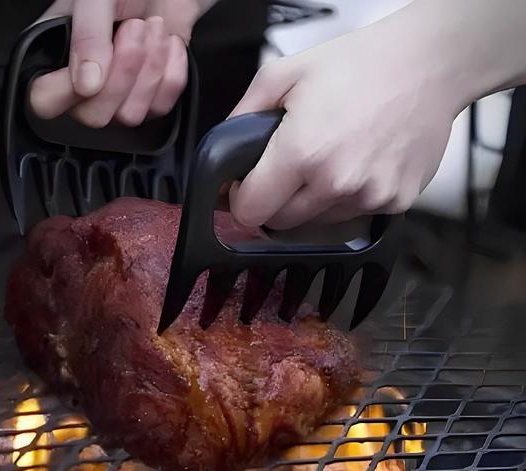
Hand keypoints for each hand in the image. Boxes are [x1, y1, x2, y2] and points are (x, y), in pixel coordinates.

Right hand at [30, 0, 207, 127]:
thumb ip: (87, 35)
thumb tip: (86, 85)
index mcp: (56, 55)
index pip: (45, 101)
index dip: (66, 93)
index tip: (94, 66)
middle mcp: (85, 85)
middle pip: (94, 116)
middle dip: (122, 74)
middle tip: (134, 29)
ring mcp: (120, 97)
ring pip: (130, 115)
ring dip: (150, 68)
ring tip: (153, 29)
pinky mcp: (152, 99)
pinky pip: (161, 107)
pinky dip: (172, 72)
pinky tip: (169, 44)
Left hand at [228, 12, 462, 228]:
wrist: (429, 64)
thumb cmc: (362, 64)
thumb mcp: (284, 74)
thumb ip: (243, 116)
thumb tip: (225, 151)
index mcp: (301, 152)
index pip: (251, 211)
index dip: (242, 201)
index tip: (246, 190)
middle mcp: (335, 183)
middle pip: (282, 223)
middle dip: (275, 202)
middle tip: (288, 171)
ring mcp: (369, 197)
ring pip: (319, 221)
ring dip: (313, 201)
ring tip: (330, 159)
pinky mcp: (395, 203)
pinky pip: (356, 214)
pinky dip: (349, 197)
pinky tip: (359, 163)